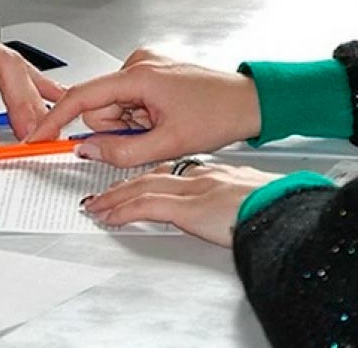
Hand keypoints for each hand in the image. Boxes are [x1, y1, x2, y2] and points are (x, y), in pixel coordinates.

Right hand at [25, 48, 260, 166]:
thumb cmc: (221, 113)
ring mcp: (144, 65)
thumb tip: (87, 150)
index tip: (38, 135)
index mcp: (138, 75)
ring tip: (162, 125)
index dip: (55, 119)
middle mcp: (137, 63)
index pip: (81, 97)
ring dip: (131, 124)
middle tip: (150, 134)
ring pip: (113, 107)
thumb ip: (121, 151)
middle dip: (117, 128)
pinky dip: (139, 115)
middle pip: (99, 107)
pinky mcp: (150, 70)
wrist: (252, 101)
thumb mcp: (168, 143)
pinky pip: (127, 99)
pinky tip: (164, 116)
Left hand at [81, 162, 280, 246]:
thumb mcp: (255, 198)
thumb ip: (235, 200)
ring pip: (140, 188)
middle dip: (122, 185)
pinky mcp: (188, 207)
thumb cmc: (279, 207)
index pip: (172, 170)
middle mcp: (200, 177)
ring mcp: (192, 190)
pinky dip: (122, 210)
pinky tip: (109, 217)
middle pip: (150, 176)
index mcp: (216, 173)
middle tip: (102, 193)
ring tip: (96, 206)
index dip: (147, 175)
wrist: (290, 211)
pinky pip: (145, 206)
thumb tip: (231, 210)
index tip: (133, 181)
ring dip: (114, 197)